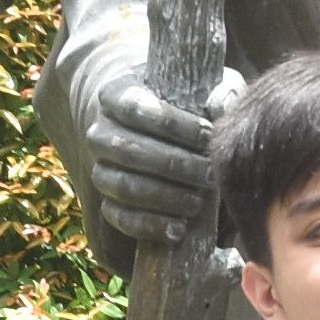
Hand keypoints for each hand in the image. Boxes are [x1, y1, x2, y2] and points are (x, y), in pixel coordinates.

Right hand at [83, 59, 235, 247]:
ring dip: (163, 197)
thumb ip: (219, 91)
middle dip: (173, 165)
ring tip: (197, 202)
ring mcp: (100, 169)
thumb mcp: (205, 90)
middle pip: (127, 150)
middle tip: (209, 174)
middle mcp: (100, 133)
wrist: (163, 136)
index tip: (207, 134)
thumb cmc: (188, 106)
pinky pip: (120, 217)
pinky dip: (149, 225)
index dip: (172, 123)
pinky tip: (178, 229)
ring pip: (122, 186)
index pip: (133, 107)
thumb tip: (220, 106)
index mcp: (114, 95)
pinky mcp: (107, 202)